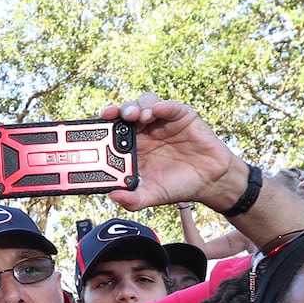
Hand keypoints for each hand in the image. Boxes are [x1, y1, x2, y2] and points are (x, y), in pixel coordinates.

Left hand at [101, 94, 241, 212]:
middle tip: (112, 116)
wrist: (209, 182)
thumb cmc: (178, 186)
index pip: (113, 130)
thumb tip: (113, 196)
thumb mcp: (152, 196)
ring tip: (137, 116)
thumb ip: (133, 199)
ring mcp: (163, 121)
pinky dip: (162, 106)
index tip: (94, 128)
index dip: (103, 126)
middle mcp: (146, 131)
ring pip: (145, 103)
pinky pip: (169, 106)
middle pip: (126, 112)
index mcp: (133, 147)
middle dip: (117, 111)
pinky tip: (157, 111)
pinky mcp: (181, 116)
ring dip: (137, 106)